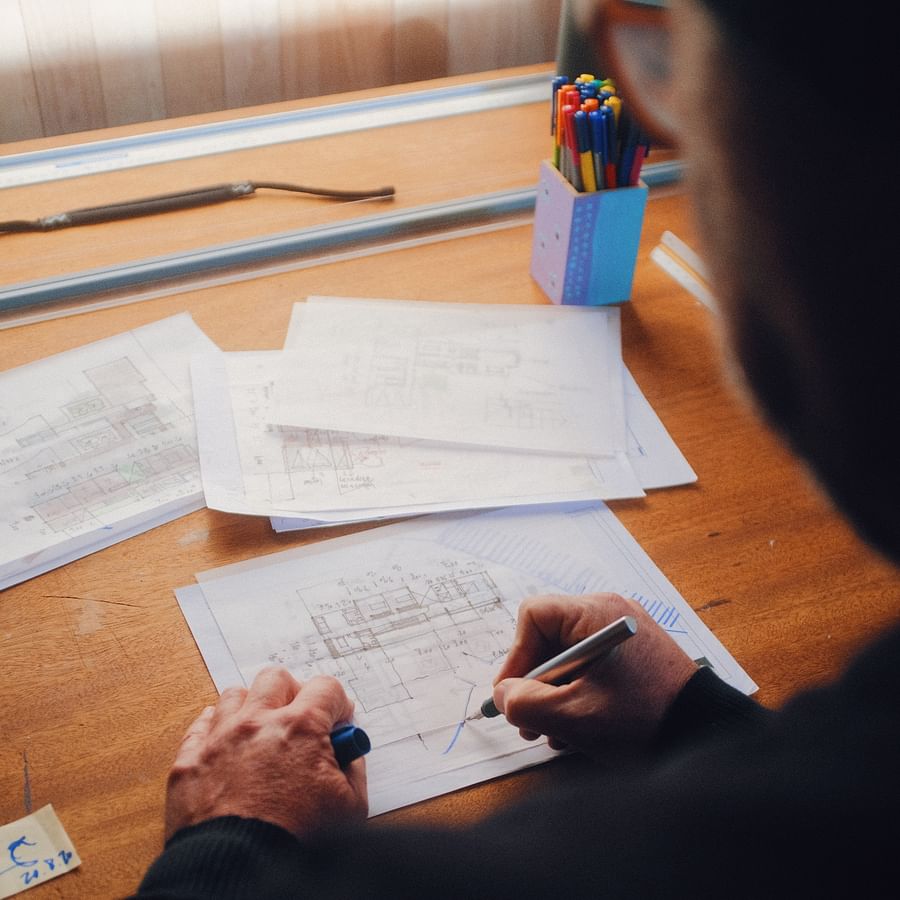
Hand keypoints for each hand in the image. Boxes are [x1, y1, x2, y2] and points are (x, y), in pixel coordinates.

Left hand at [164, 667, 367, 840]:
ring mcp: (219, 739)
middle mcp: (258, 723)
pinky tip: (228, 745)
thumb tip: (348, 752)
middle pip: (276, 678)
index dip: (337, 703)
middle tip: (299, 719)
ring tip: (261, 733)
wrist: (238, 878)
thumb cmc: (294, 844)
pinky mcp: (189, 762)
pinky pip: (200, 725)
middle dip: (293, 693)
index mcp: (300, 729)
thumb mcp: (350, 808)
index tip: (337, 720)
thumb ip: (353, 769)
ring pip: (235, 695)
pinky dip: (216, 729)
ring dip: (252, 707)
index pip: (326, 687)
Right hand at [492, 593, 696, 758]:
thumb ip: (527, 704)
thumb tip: (503, 695)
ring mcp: (623, 634)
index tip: (513, 695)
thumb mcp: (575, 716)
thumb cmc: (646, 721)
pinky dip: (577, 694)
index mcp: (597, 614)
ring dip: (554, 695)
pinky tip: (578, 727)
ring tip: (555, 732)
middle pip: (548, 638)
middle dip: (535, 683)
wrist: (706, 736)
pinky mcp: (632, 655)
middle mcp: (610, 614)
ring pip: (566, 657)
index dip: (516, 656)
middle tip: (529, 721)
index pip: (534, 616)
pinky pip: (589, 666)